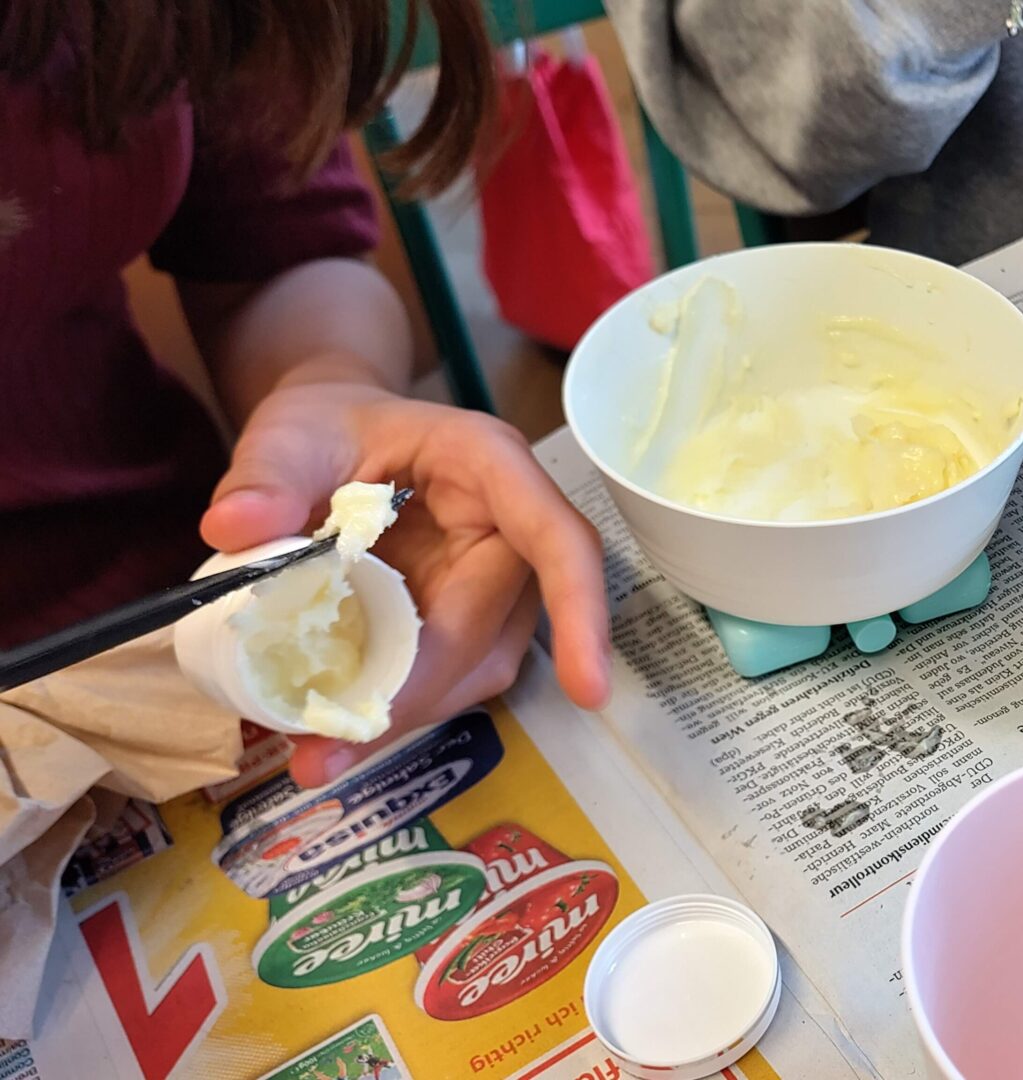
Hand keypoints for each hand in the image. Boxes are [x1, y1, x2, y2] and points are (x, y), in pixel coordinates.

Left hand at [200, 377, 611, 786]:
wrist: (326, 439)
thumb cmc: (327, 423)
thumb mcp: (290, 432)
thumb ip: (265, 473)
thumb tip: (234, 527)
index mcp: (491, 469)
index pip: (559, 542)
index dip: (580, 612)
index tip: (589, 690)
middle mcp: (508, 533)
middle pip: (495, 629)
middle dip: (422, 691)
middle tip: (330, 744)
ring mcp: (489, 584)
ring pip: (476, 666)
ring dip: (407, 714)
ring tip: (321, 752)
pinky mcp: (458, 621)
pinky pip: (444, 677)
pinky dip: (391, 711)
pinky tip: (332, 733)